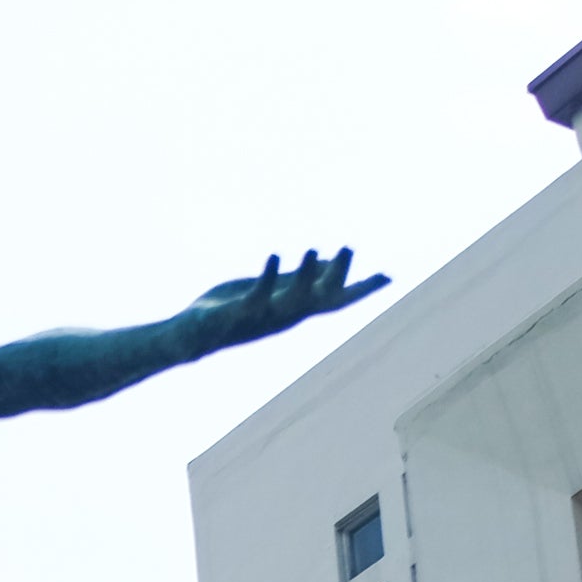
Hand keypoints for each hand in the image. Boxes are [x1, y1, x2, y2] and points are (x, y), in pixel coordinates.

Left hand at [183, 248, 384, 352]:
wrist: (193, 335)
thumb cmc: (236, 311)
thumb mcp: (274, 291)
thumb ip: (299, 278)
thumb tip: (326, 263)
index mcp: (296, 309)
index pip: (336, 300)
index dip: (361, 290)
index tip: (387, 277)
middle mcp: (285, 316)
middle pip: (320, 299)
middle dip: (336, 276)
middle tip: (348, 247)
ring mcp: (263, 317)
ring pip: (291, 300)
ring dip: (302, 276)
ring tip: (310, 249)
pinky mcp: (238, 314)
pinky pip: (256, 296)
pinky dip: (266, 277)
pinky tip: (273, 255)